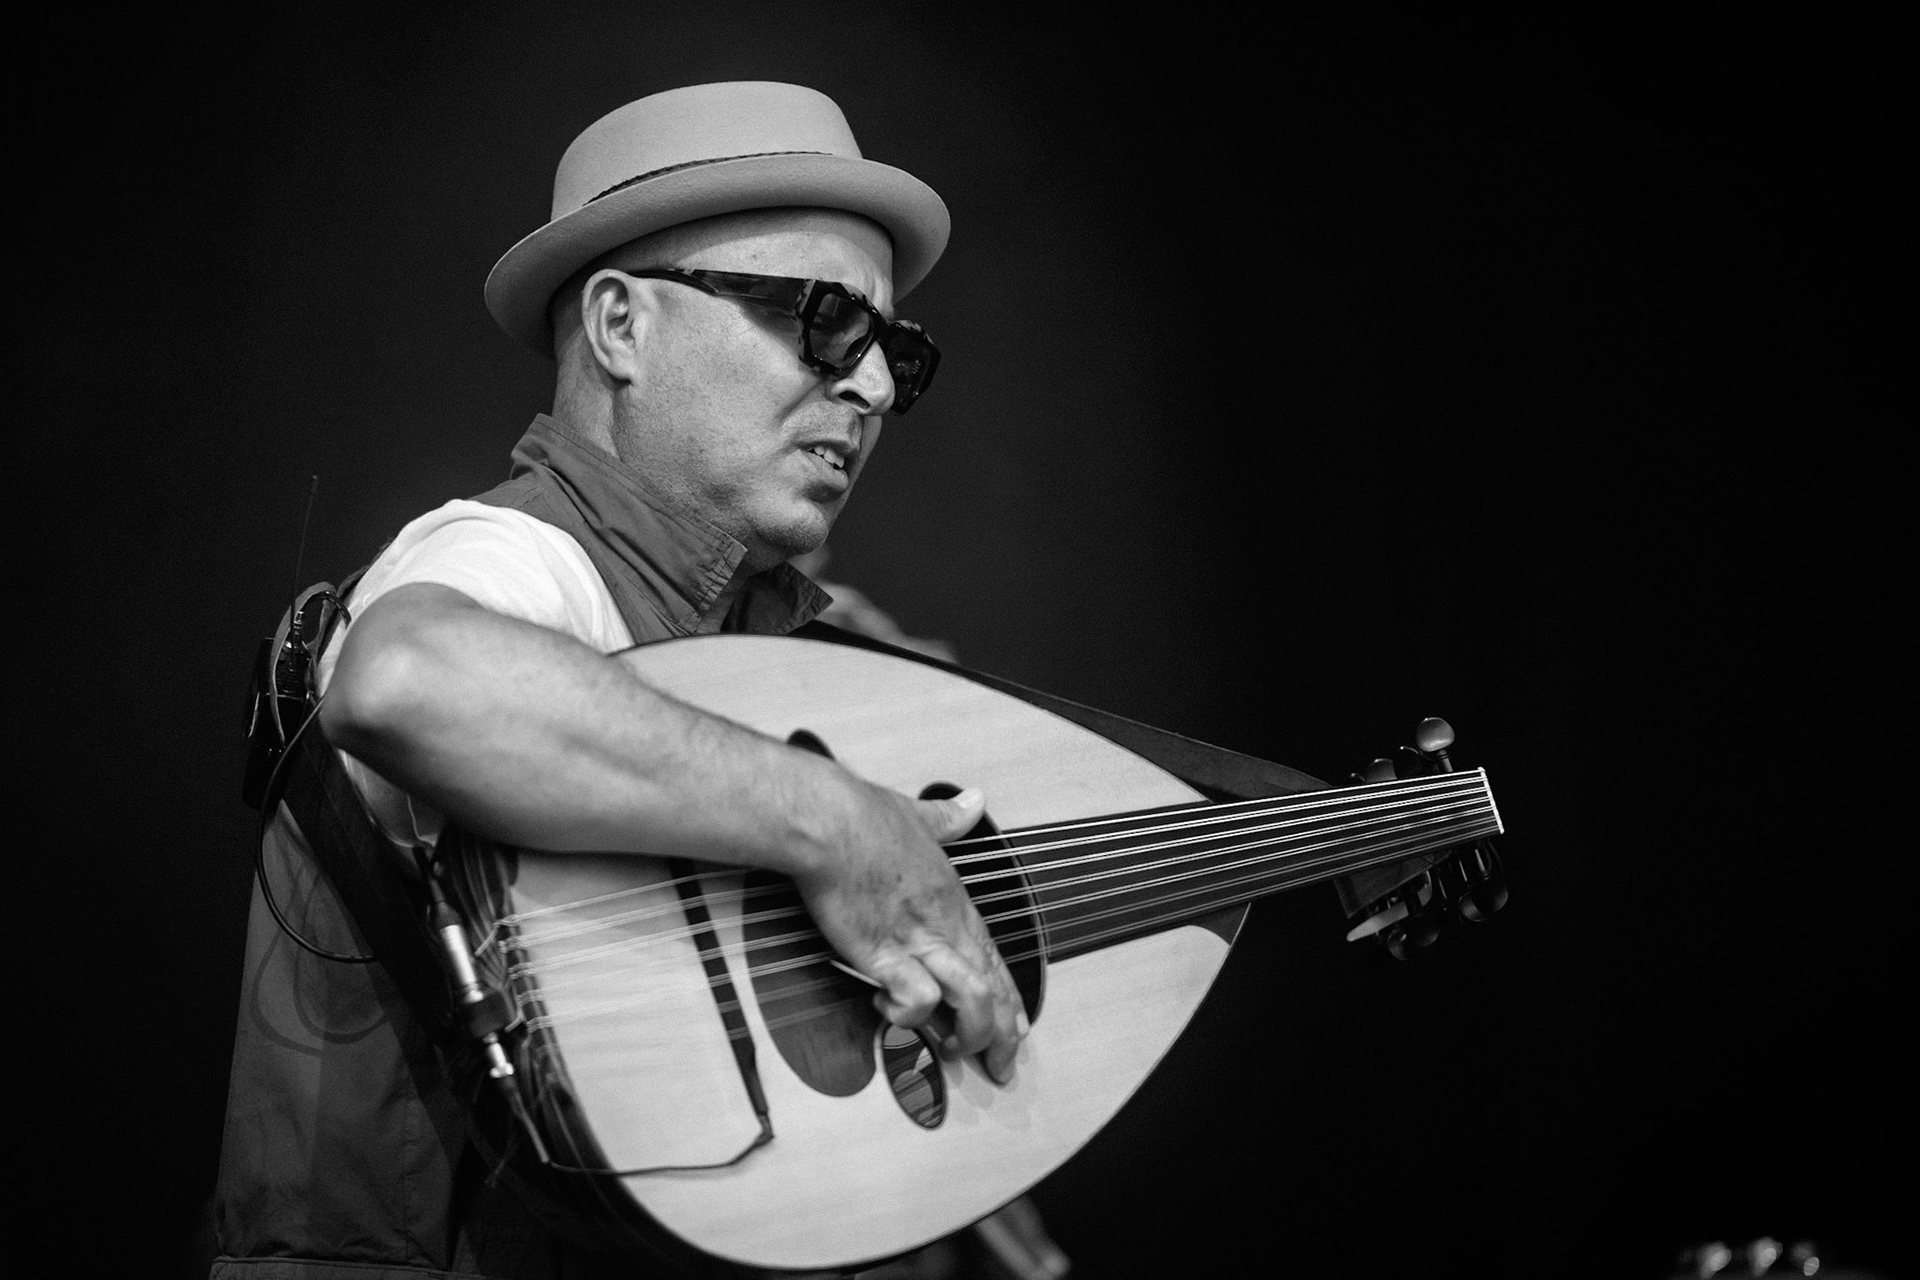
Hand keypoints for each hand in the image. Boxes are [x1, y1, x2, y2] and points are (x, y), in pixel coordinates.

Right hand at [793, 783, 1027, 1083]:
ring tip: (952, 1051)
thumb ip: (946, 817)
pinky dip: (908, 1016)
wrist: (830, 821)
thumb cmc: (865, 816)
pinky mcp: (884, 953)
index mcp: (953, 900)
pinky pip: (916, 999)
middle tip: (1001, 1066)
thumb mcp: (918, 814)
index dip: (1011, 998)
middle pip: (993, 988)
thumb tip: (971, 801)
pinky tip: (888, 1012)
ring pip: (972, 999)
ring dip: (967, 1034)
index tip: (1020, 1026)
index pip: (994, 958)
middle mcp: (944, 924)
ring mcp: (917, 940)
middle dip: (1004, 1034)